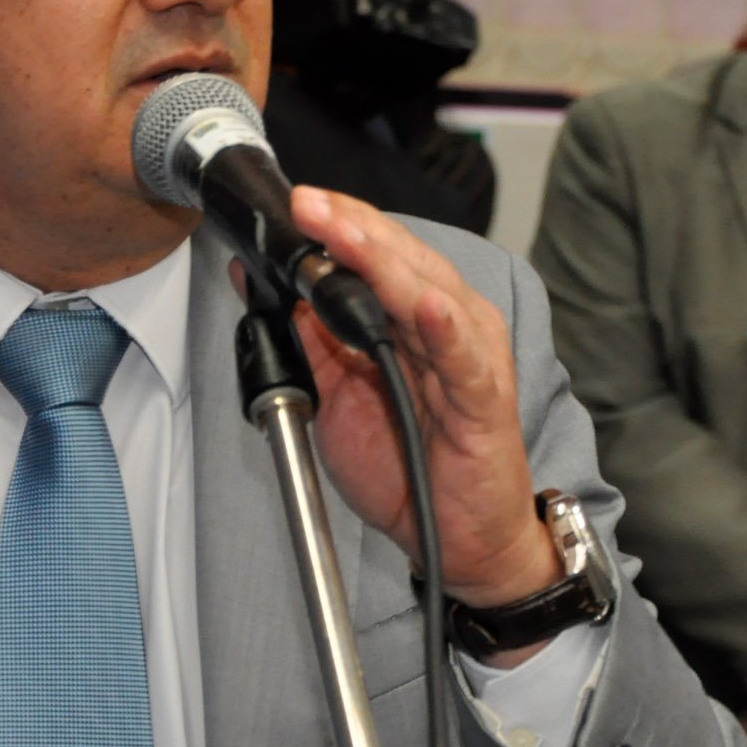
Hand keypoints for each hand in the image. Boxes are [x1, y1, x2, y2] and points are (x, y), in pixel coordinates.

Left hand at [283, 189, 561, 627]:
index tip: (291, 202)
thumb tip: (262, 282)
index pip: (373, 251)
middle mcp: (447, 322)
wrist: (460, 543)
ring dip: (383, 259)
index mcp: (412, 316)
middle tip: (305, 203)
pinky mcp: (484, 400)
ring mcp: (469, 357)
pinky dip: (442, 328)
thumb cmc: (409, 468)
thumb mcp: (336, 396)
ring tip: (344, 231)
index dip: (334, 223)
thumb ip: (309, 338)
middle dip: (349, 226)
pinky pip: (462, 358)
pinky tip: (420, 304)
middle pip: (398, 258)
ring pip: (425, 292)